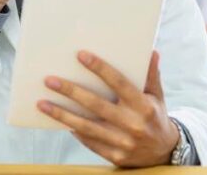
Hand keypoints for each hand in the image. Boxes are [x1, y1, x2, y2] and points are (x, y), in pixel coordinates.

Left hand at [37, 51, 180, 167]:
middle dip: (71, 91)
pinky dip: (74, 130)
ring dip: (61, 114)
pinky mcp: (115, 156)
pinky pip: (89, 141)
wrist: (164, 153)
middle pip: (96, 104)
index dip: (100, 68)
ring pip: (86, 126)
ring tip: (42, 103)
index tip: (80, 55)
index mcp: (144, 106)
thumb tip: (151, 51)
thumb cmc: (155, 117)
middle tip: (50, 80)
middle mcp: (133, 124)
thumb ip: (151, 75)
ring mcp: (123, 142)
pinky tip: (59, 120)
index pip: (119, 83)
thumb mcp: (157, 96)